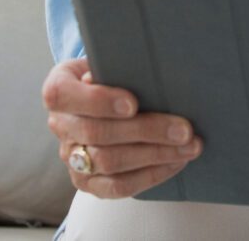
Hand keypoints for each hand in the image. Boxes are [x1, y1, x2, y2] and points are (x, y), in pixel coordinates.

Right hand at [42, 58, 203, 197]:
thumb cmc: (112, 75)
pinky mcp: (87, 183)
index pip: (64, 95)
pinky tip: (176, 162)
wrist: (102, 101)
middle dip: (146, 131)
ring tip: (190, 146)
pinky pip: (117, 186)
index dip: (98, 101)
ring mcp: (71, 158)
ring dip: (156, 155)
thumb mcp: (109, 60)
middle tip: (184, 129)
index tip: (133, 103)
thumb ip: (118, 65)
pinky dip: (151, 175)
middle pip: (98, 133)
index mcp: (59, 90)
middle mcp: (60, 125)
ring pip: (110, 162)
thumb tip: (146, 71)